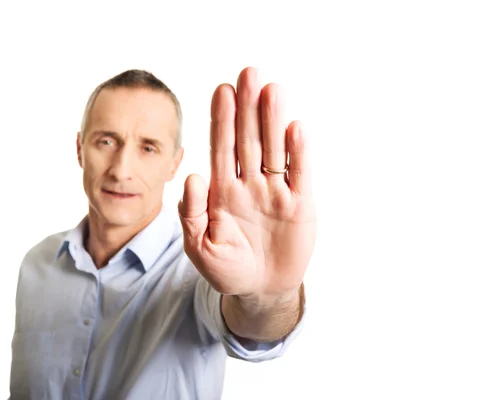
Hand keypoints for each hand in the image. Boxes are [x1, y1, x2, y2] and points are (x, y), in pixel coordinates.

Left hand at [178, 67, 315, 300]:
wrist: (261, 290)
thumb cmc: (227, 269)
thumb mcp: (199, 246)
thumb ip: (192, 213)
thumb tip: (194, 175)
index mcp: (223, 191)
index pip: (222, 148)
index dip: (222, 120)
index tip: (222, 91)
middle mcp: (250, 184)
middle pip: (250, 139)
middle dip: (248, 108)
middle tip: (248, 73)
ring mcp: (276, 191)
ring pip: (275, 149)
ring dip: (274, 120)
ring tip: (272, 89)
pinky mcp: (300, 204)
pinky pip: (300, 173)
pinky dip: (299, 152)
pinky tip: (295, 127)